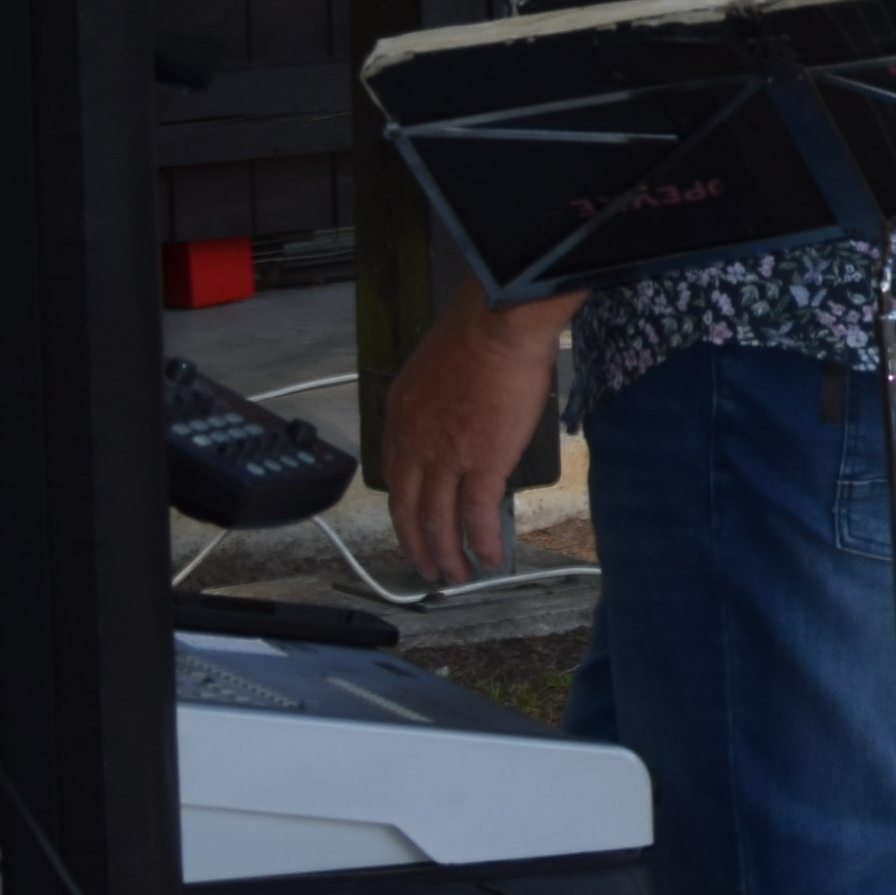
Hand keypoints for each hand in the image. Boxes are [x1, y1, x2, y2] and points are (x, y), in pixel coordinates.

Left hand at [374, 293, 566, 586]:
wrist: (499, 320)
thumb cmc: (480, 331)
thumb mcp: (434, 368)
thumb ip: (436, 399)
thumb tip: (457, 412)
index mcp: (401, 417)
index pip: (395, 476)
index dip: (405, 508)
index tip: (415, 524)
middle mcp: (415, 442)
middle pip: (408, 509)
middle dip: (416, 545)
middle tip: (427, 567)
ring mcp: (447, 455)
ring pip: (438, 519)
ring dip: (447, 553)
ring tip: (456, 575)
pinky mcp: (483, 461)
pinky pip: (477, 513)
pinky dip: (482, 540)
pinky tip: (490, 557)